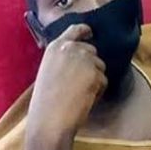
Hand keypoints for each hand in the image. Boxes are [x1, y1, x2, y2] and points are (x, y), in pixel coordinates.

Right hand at [27, 24, 106, 139]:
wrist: (49, 120)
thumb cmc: (46, 101)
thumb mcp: (50, 70)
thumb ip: (64, 59)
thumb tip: (82, 56)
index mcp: (56, 46)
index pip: (76, 29)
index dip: (85, 31)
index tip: (90, 33)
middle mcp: (71, 48)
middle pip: (92, 51)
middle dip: (91, 66)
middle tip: (76, 85)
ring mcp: (84, 59)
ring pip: (100, 67)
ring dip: (94, 80)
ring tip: (77, 94)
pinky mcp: (95, 73)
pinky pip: (104, 81)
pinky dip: (98, 91)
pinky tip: (83, 99)